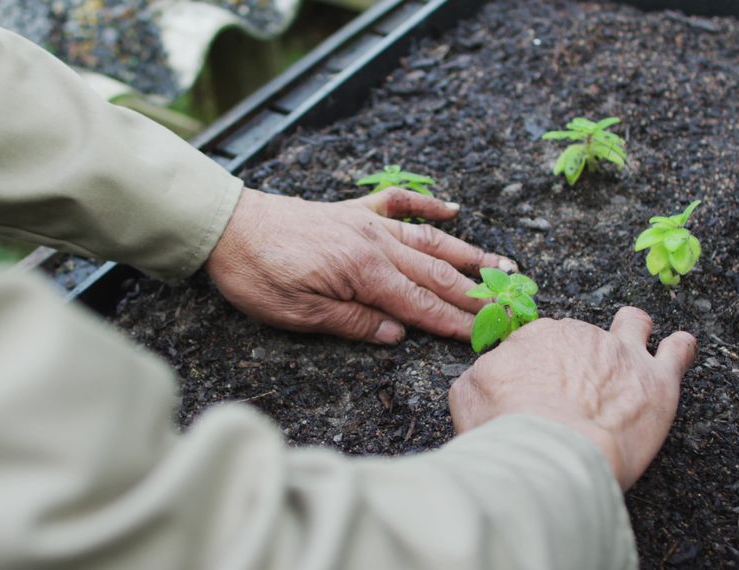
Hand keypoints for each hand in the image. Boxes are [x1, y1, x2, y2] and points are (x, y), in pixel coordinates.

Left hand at [204, 188, 516, 343]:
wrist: (226, 226)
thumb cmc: (256, 274)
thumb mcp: (298, 314)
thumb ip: (353, 322)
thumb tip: (397, 336)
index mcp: (364, 273)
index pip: (420, 306)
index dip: (454, 324)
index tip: (486, 335)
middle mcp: (375, 244)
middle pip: (435, 274)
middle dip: (475, 293)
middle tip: (511, 305)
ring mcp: (366, 223)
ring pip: (429, 240)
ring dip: (467, 254)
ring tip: (502, 264)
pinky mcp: (352, 211)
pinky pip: (399, 203)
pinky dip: (428, 204)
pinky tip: (452, 207)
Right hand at [448, 307, 695, 489]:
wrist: (550, 453)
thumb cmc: (506, 429)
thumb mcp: (468, 396)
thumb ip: (483, 376)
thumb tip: (495, 373)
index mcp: (536, 337)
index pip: (541, 341)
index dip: (540, 366)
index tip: (539, 389)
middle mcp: (580, 335)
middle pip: (584, 337)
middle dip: (580, 358)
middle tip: (574, 394)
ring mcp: (621, 354)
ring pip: (632, 326)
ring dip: (632, 333)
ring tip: (633, 345)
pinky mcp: (657, 381)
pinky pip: (678, 350)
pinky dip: (680, 348)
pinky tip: (680, 348)